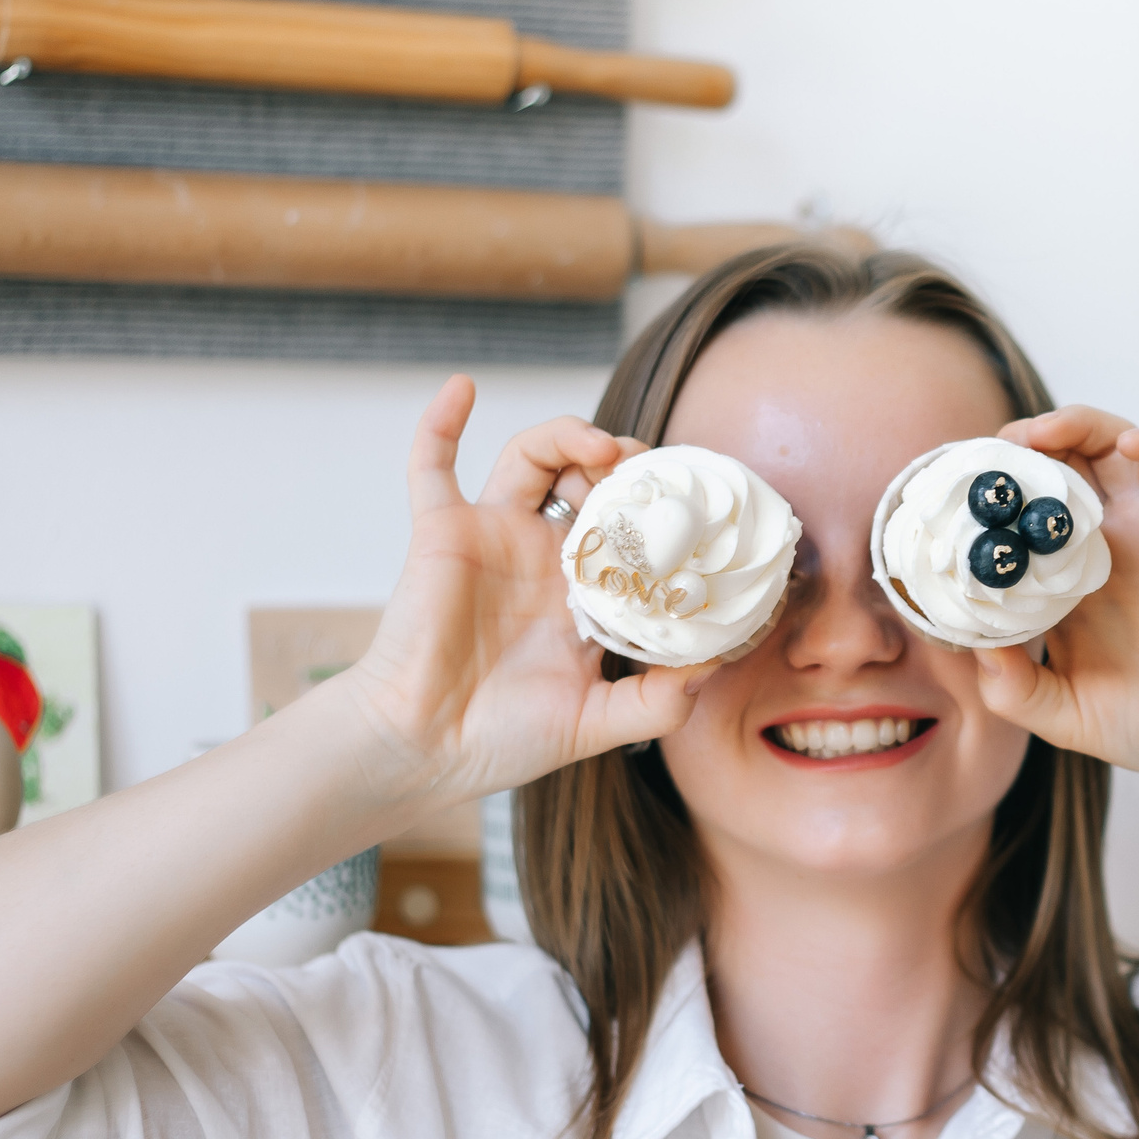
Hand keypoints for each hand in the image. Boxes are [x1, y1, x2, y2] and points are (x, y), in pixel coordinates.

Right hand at [341, 379, 717, 810]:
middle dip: (626, 464)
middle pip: (591, 481)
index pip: (632, 531)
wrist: (426, 750)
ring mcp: (492, 538)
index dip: (662, 511)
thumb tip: (712, 668)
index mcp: (581, 593)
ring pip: (533, 458)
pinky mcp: (442, 532)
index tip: (697, 506)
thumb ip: (656, 700)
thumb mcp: (596, 723)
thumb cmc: (503, 738)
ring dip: (568, 437)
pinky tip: (462, 388)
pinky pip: (432, 465)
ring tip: (604, 448)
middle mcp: (541, 556)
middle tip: (652, 471)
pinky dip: (441, 423)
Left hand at [971, 407, 1138, 787]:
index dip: (988, 495)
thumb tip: (970, 644)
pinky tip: (1130, 445)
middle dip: (1023, 446)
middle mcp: (1106, 543)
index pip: (1017, 516)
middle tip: (993, 450)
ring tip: (1043, 434)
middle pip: (1059, 465)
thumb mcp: (1061, 714)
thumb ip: (1012, 687)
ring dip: (1077, 423)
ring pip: (1112, 445)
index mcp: (1066, 580)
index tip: (957, 490)